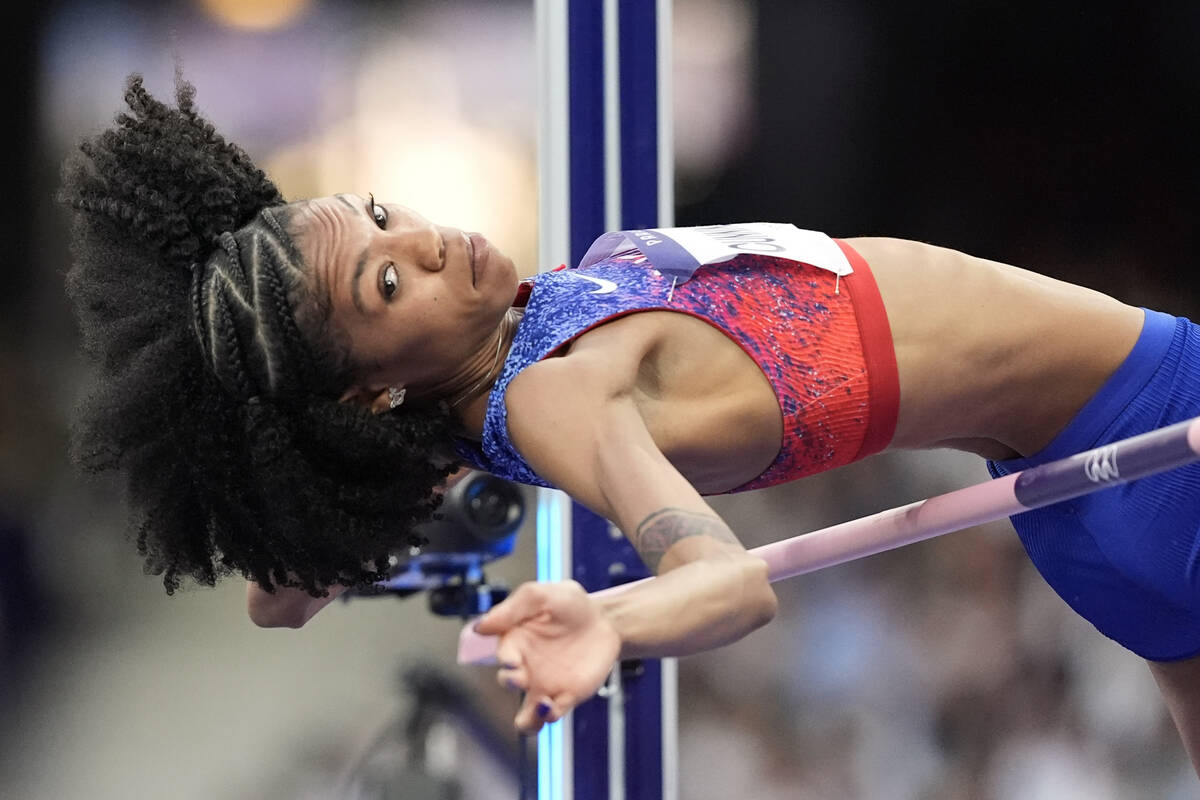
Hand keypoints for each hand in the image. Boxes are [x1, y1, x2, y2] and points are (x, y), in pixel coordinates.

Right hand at [474, 580, 620, 733]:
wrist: (604, 620)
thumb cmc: (569, 604)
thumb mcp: (539, 596)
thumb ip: (510, 609)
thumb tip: (478, 626)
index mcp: (515, 642)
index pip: (502, 656)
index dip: (505, 661)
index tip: (512, 660)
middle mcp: (526, 667)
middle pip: (508, 683)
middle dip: (511, 682)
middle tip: (522, 676)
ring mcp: (544, 685)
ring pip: (524, 716)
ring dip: (526, 718)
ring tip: (540, 705)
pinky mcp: (566, 697)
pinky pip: (550, 717)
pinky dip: (547, 717)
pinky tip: (551, 706)